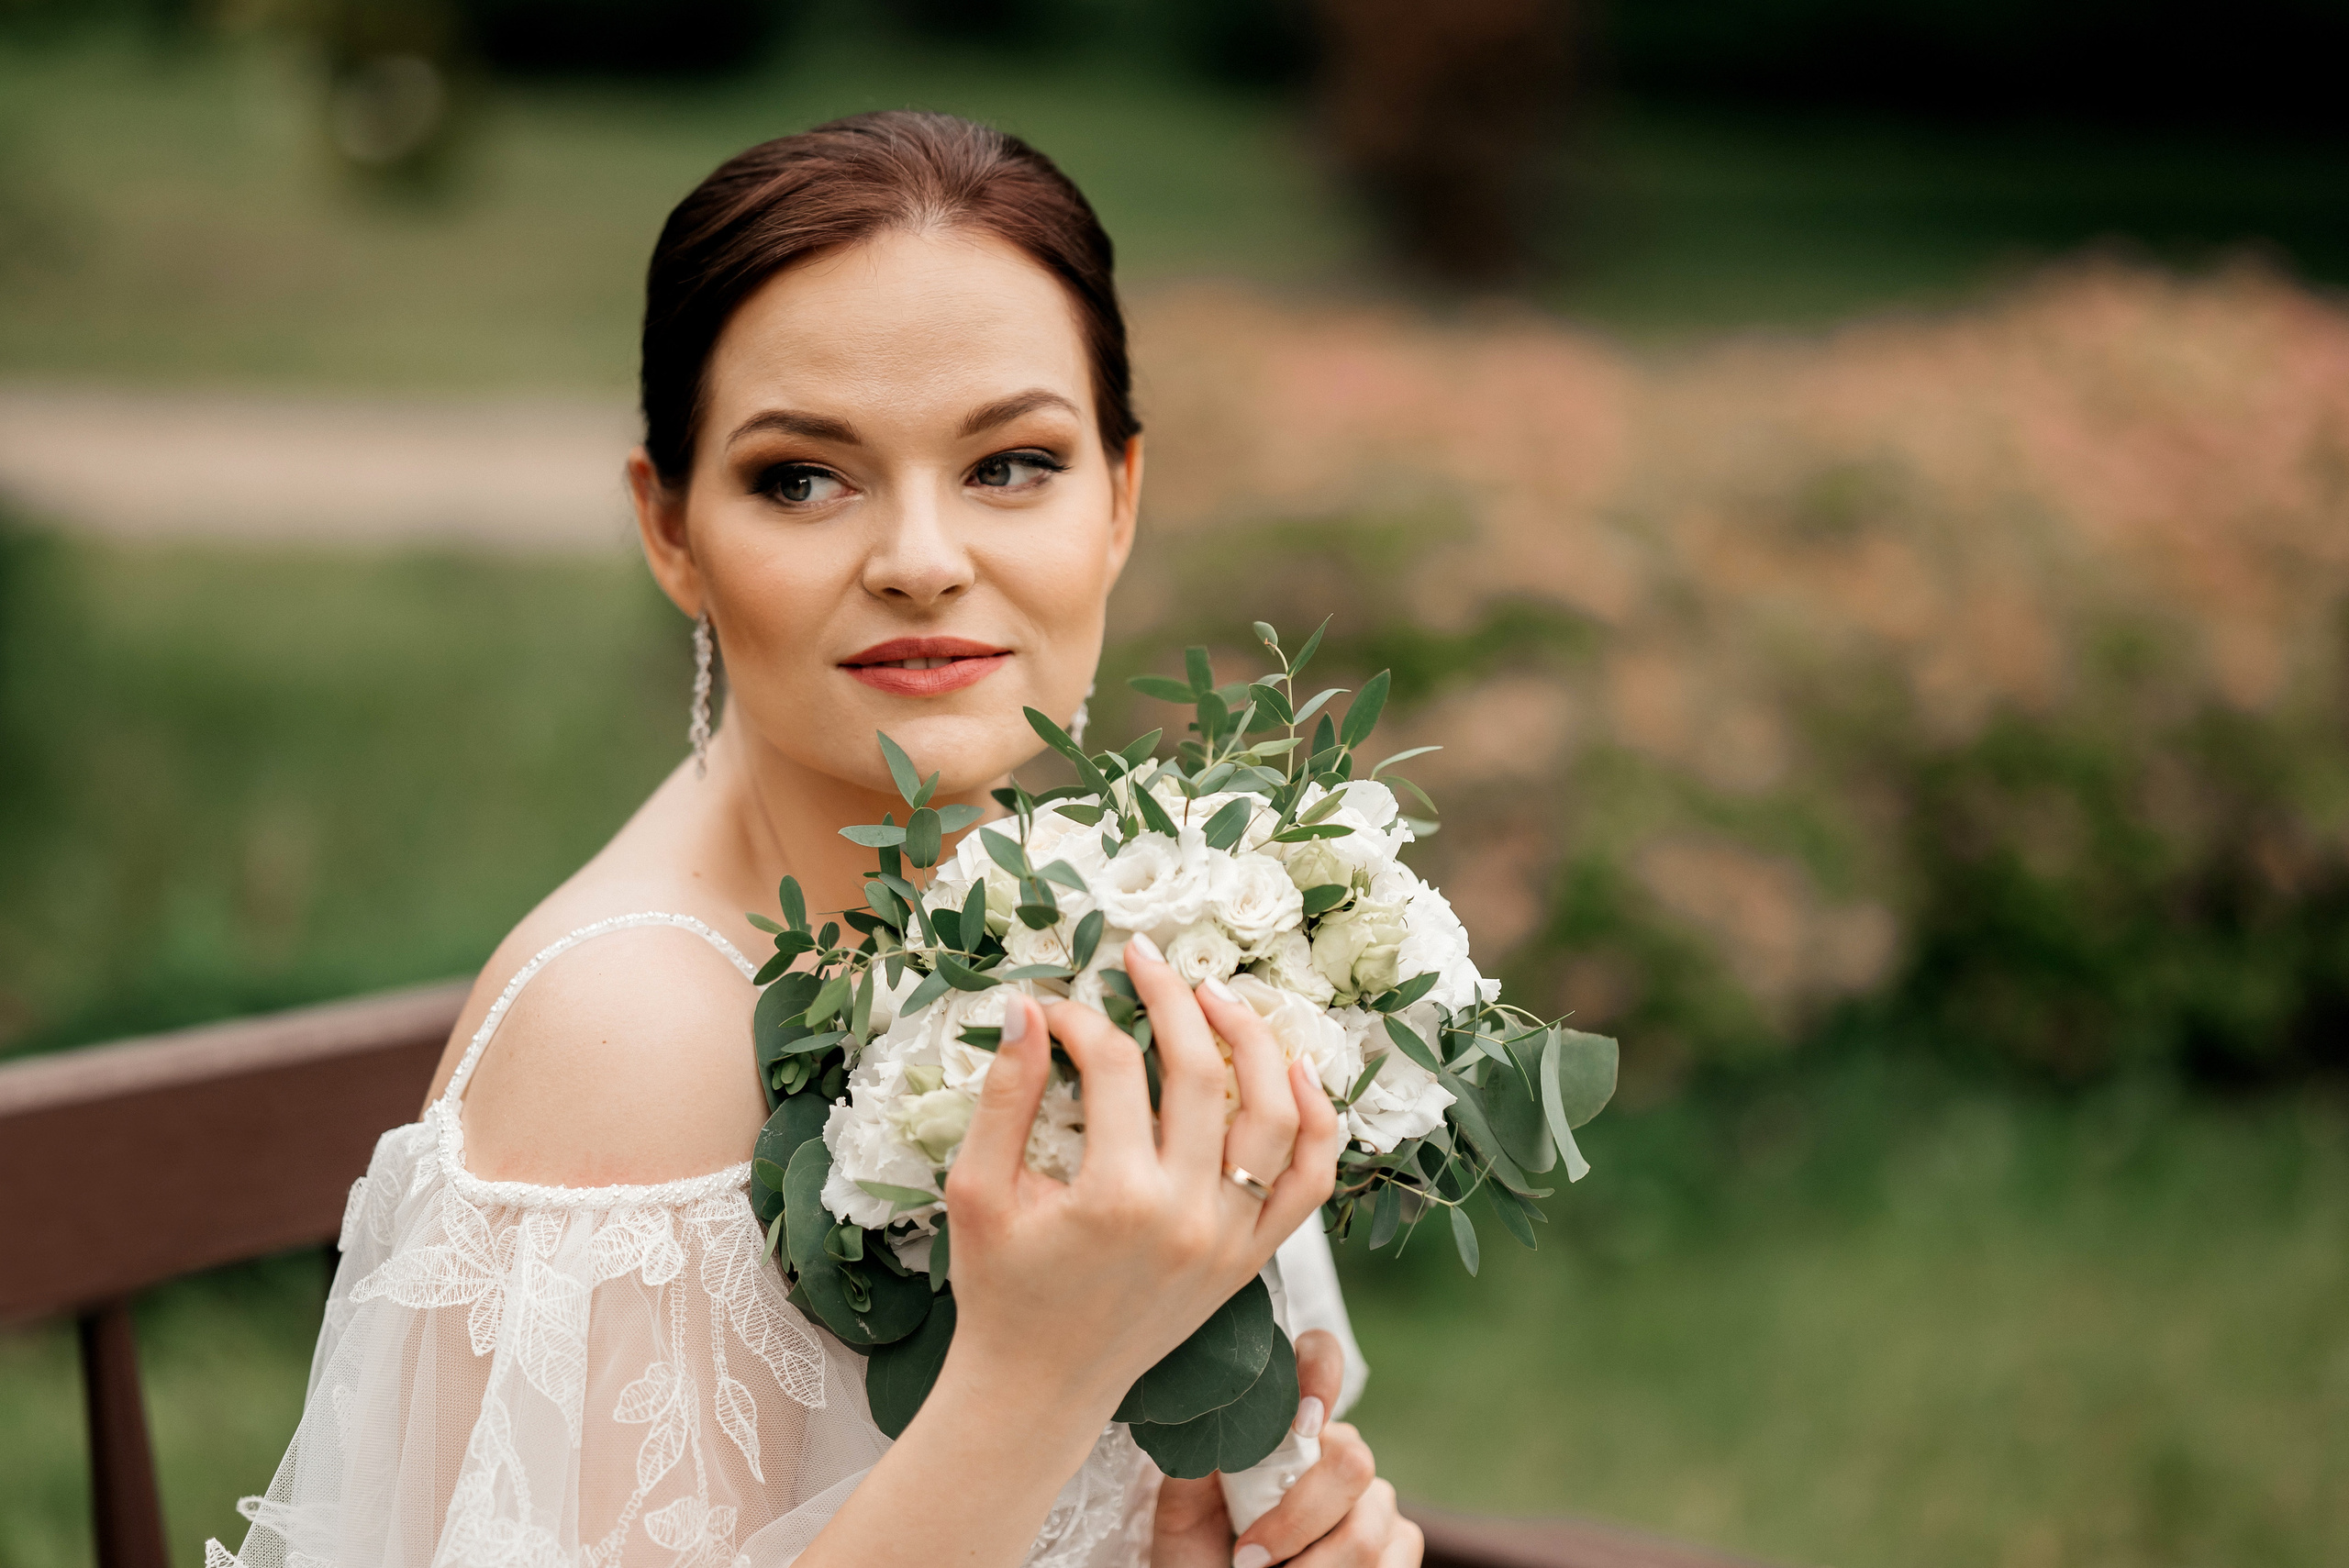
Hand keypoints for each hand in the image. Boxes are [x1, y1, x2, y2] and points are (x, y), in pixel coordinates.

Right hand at [935, 935, 1343, 1430]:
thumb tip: (1027, 1007)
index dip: (1080, 1020)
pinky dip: (1316, 1120)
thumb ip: (1004, 1096)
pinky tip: (1295, 1068)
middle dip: (1171, 998)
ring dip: (1254, 1040)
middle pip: (1200, 1072)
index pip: (1113, 1067)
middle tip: (1146, 958)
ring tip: (1219, 996)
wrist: (1038, 1389)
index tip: (1054, 1009)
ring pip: (1274, 1115)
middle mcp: (1186, 1215)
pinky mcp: (1250, 1260)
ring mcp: (1230, 1240)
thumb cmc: (1000, 1290)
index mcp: (1114, 1197)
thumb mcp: (977, 1191)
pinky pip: (1309, 1181)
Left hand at [1151, 1329, 1422, 1567]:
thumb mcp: (1182, 1509)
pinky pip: (1392, 1562)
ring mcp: (1373, 1499)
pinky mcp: (1398, 1545)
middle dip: (1297, 1521)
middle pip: (1352, 1462)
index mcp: (1287, 1424)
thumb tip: (1209, 1417)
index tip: (1302, 1423)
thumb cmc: (1199, 1554)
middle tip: (1248, 1557)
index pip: (1319, 1356)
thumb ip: (1197, 1460)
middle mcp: (1337, 1451)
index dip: (1320, 1374)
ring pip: (1366, 1530)